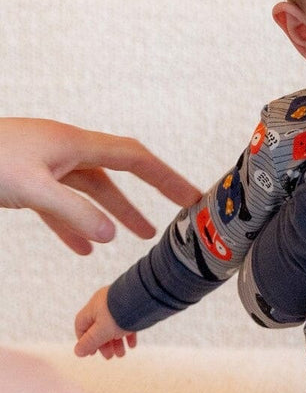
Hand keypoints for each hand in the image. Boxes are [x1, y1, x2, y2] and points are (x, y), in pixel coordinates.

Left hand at [0, 118, 200, 254]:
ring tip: (139, 237)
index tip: (191, 195)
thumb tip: (109, 236)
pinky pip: (61, 205)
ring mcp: (47, 166)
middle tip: (177, 213)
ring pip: (90, 192)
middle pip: (119, 174)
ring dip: (114, 214)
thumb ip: (72, 212)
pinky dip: (75, 225)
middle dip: (148, 196)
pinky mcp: (27, 182)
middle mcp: (66, 151)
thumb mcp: (30, 188)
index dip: (166, 177)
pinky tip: (82, 248)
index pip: (135, 158)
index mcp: (74, 144)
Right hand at [74, 286, 136, 359]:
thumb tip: (78, 352)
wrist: (147, 296)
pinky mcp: (134, 306)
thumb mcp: (102, 331)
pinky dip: (128, 335)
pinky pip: (128, 322)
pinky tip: (132, 345)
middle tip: (110, 356)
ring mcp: (120, 304)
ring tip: (121, 354)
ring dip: (116, 342)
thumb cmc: (120, 313)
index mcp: (93, 307)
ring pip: (114, 326)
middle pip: (99, 328)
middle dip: (104, 344)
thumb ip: (90, 342)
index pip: (81, 324)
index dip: (84, 340)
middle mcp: (105, 304)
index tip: (92, 353)